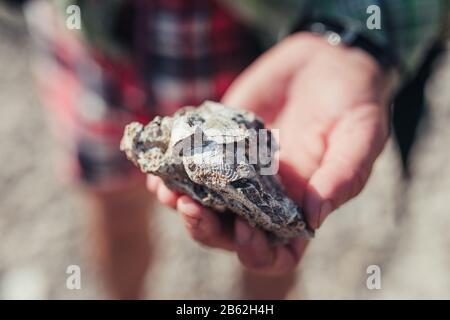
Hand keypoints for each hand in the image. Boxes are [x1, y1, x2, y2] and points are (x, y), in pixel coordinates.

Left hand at [148, 33, 391, 274]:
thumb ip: (343, 176)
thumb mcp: (360, 135)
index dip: (258, 252)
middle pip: (229, 232)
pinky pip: (190, 166)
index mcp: (299, 205)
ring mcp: (238, 170)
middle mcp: (265, 195)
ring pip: (203, 204)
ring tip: (166, 190)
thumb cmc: (355, 101)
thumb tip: (314, 217)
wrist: (327, 60)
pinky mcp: (219, 142)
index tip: (245, 230)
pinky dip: (171, 172)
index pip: (277, 251)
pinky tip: (159, 168)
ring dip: (180, 204)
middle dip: (206, 229)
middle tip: (190, 208)